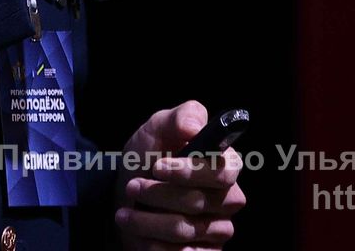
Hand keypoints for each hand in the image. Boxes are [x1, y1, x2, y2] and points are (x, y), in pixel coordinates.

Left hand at [114, 101, 245, 249]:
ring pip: (184, 230)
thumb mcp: (158, 127)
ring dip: (147, 221)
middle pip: (198, 202)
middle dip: (158, 194)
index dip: (189, 171)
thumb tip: (194, 127)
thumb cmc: (149, 155)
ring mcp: (219, 229)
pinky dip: (154, 245)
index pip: (221, 171)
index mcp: (225, 164)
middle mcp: (229, 198)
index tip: (157, 166)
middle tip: (132, 186)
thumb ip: (182, 116)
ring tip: (124, 213)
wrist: (128, 192)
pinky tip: (139, 235)